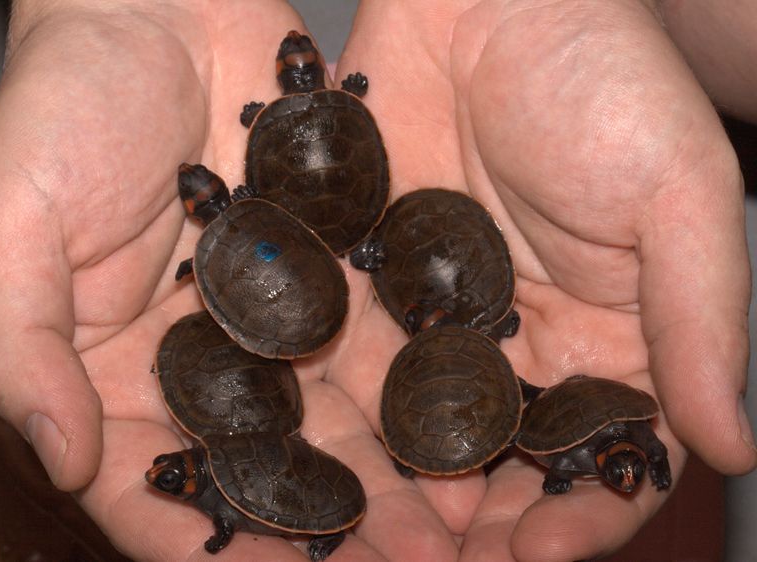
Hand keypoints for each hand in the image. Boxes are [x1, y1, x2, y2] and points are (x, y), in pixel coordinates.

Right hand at [0, 1, 439, 559]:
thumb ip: (17, 347)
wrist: (159, 12)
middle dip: (322, 535)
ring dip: (385, 488)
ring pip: (331, 428)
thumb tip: (65, 463)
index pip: (151, 487)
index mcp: (112, 374)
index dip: (202, 544)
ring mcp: (274, 326)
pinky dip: (414, 400)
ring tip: (446, 539)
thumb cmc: (64, 107)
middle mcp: (201, 365)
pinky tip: (463, 438)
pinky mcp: (334, 280)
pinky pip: (375, 350)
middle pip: (259, 473)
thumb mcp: (5, 223)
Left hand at [335, 0, 755, 559]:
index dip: (578, 515)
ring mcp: (433, 318)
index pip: (597, 454)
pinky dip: (330, 415)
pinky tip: (307, 456)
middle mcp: (516, 344)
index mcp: (605, 338)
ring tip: (361, 541)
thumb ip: (702, 320)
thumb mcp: (678, 193)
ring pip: (412, 430)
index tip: (540, 553)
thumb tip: (732, 447)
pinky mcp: (365, 283)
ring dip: (391, 490)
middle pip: (496, 462)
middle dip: (469, 525)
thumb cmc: (604, 78)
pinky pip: (344, 362)